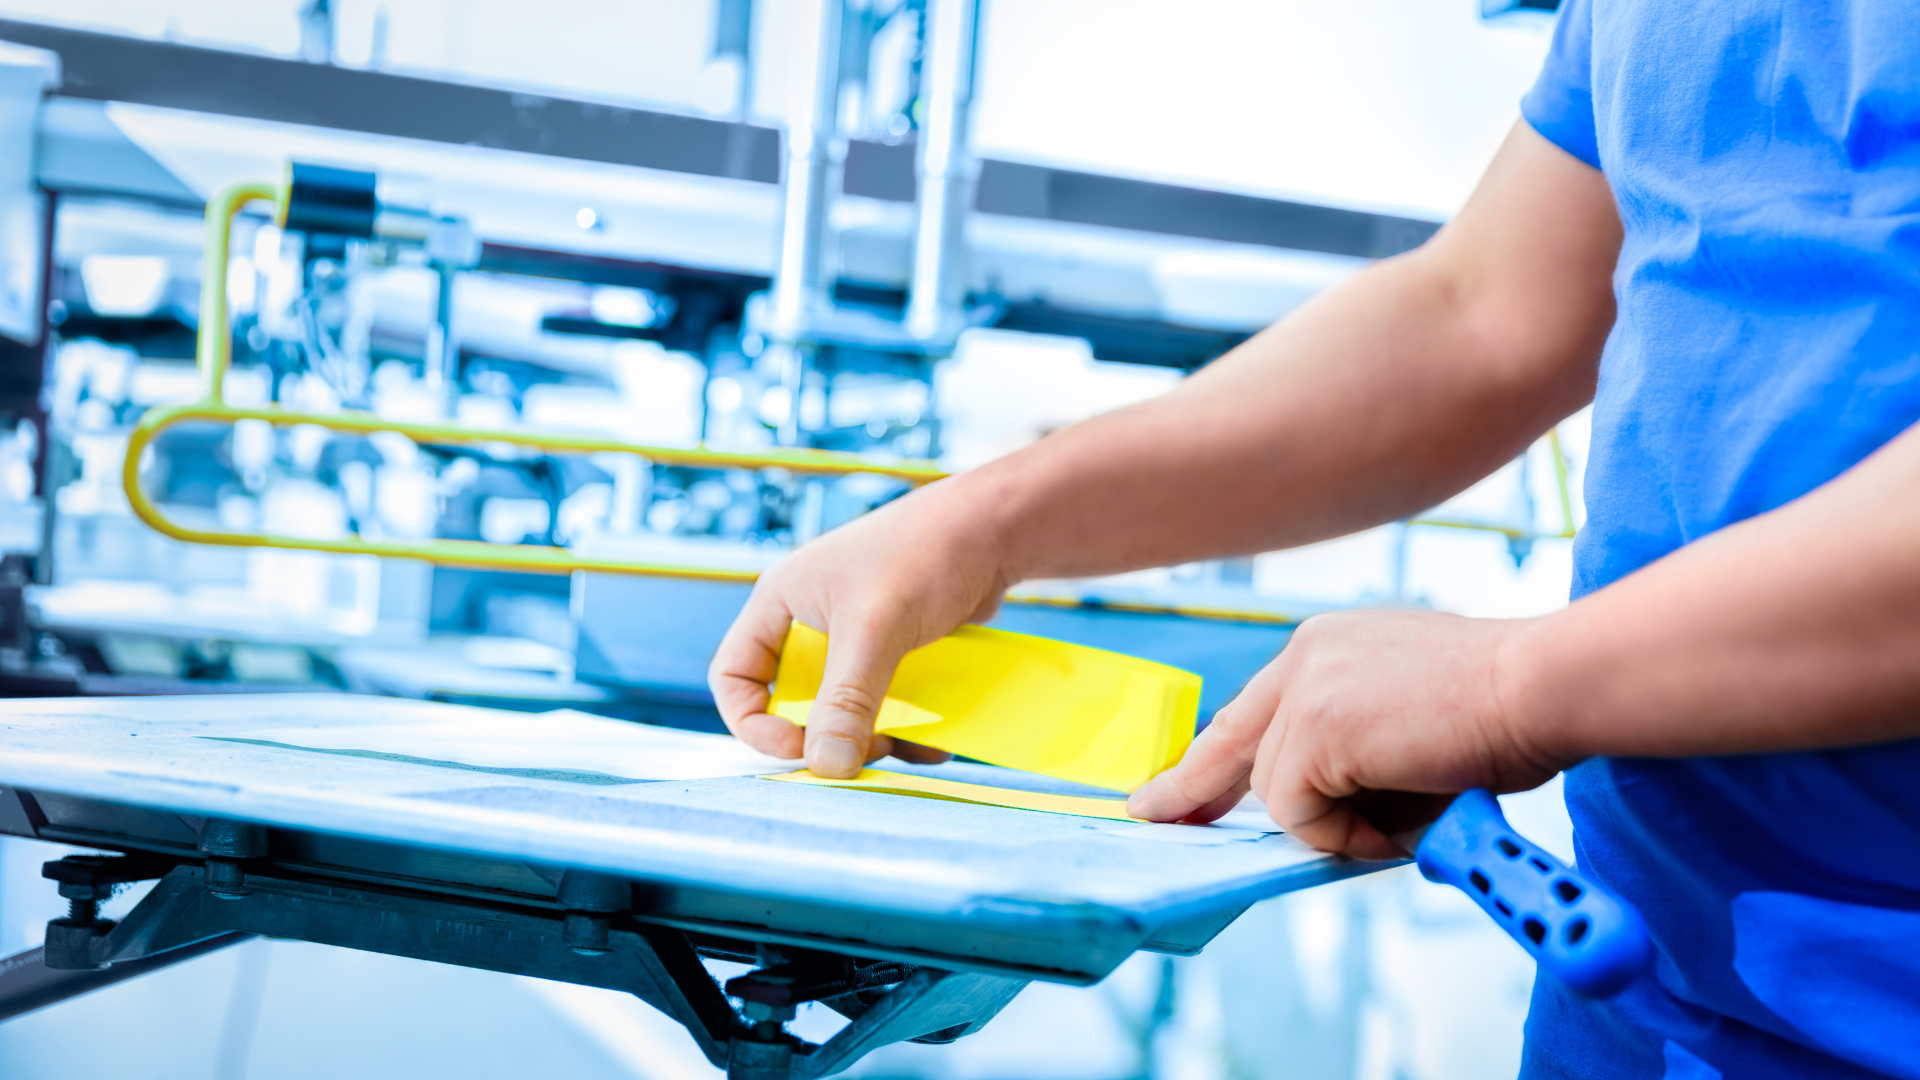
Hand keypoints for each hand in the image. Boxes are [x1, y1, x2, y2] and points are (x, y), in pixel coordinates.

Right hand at [707, 481, 1008, 776]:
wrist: (994, 529)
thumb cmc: (924, 554)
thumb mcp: (876, 630)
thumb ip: (846, 700)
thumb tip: (826, 765)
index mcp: (781, 602)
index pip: (734, 676)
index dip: (754, 721)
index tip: (798, 748)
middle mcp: (810, 618)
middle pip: (793, 699)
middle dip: (824, 735)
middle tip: (863, 750)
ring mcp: (855, 634)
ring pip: (843, 706)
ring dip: (870, 736)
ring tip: (903, 746)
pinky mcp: (895, 646)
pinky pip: (885, 699)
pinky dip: (905, 725)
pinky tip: (933, 739)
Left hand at [1125, 608, 1566, 858]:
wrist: (1542, 685)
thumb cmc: (1507, 710)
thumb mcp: (1412, 727)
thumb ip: (1357, 757)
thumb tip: (1331, 816)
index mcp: (1328, 645)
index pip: (1253, 710)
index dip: (1213, 757)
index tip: (1174, 788)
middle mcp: (1305, 654)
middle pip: (1230, 741)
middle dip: (1190, 788)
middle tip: (1151, 813)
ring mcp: (1304, 689)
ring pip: (1281, 796)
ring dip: (1344, 827)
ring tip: (1416, 808)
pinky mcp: (1311, 727)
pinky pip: (1301, 816)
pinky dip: (1349, 835)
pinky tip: (1404, 813)